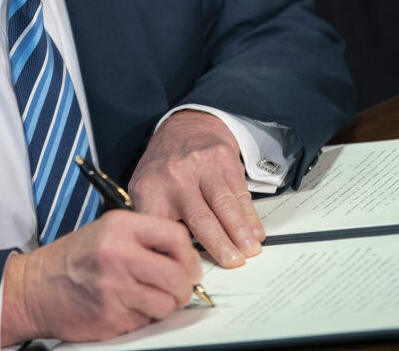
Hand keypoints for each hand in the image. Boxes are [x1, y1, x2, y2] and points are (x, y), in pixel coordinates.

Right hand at [0, 210, 201, 343]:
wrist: (32, 289)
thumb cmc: (71, 260)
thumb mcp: (106, 232)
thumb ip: (144, 238)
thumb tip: (184, 257)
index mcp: (120, 227)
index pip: (175, 237)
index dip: (189, 255)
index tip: (188, 266)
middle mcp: (119, 254)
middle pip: (178, 275)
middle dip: (183, 287)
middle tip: (176, 290)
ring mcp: (115, 287)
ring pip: (167, 303)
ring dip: (164, 306)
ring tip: (147, 299)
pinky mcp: (111, 316)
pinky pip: (146, 322)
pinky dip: (143, 319)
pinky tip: (126, 308)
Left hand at [128, 110, 265, 267]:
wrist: (184, 126)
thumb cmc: (164, 166)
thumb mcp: (144, 190)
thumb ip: (152, 221)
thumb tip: (165, 259)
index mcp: (150, 190)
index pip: (161, 226)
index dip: (176, 252)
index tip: (189, 272)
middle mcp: (175, 177)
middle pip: (199, 218)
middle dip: (218, 245)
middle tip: (232, 263)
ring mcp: (201, 167)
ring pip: (224, 205)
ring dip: (240, 232)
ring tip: (249, 251)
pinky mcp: (224, 161)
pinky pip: (239, 193)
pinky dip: (249, 215)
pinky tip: (255, 231)